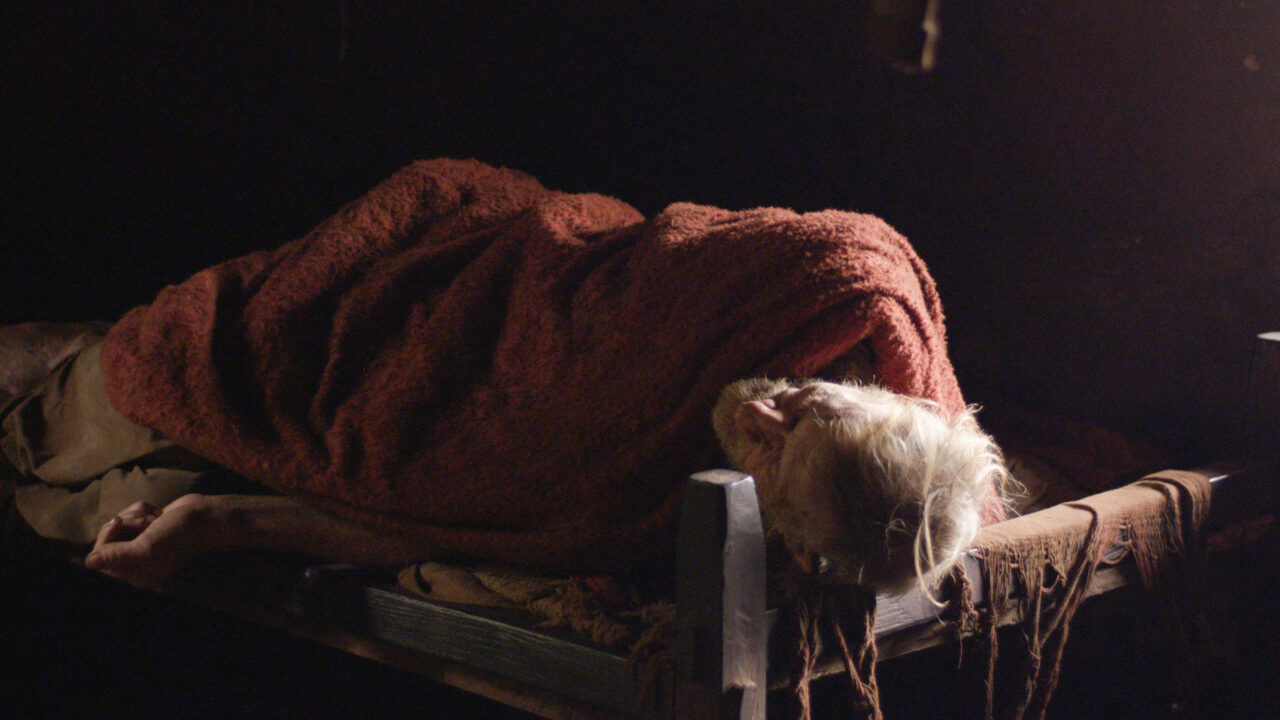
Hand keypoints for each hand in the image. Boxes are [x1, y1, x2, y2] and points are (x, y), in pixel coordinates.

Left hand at [85, 494, 217, 587]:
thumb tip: (88, 563)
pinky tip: (158, 513)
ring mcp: (142, 544)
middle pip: (107, 540)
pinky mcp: (148, 528)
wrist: (205, 516)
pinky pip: (130, 516)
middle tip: (144, 521)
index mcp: (136, 574)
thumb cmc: (179, 535)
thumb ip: (116, 556)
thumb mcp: (146, 547)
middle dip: (124, 524)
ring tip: (155, 518)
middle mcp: (136, 562)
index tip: (118, 522)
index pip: (100, 559)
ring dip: (135, 515)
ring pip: (119, 525)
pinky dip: (142, 510)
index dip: (105, 539)